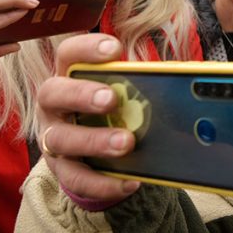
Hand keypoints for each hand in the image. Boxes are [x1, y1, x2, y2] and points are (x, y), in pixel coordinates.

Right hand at [36, 33, 140, 203]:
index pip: (68, 54)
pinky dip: (103, 182)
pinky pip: (76, 179)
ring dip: (94, 140)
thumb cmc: (112, 112)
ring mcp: (52, 138)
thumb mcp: (123, 94)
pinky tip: (130, 181)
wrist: (93, 154)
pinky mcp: (61, 170)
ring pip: (60, 139)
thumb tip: (180, 83)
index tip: (114, 49)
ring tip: (126, 143)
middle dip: (81, 94)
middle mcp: (54, 105)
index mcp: (69, 76)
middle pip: (53, 93)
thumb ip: (140, 85)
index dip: (86, 49)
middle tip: (111, 99)